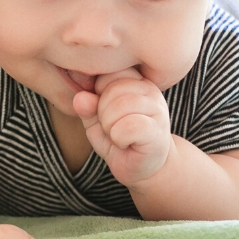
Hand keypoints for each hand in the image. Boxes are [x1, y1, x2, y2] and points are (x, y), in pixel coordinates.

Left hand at [72, 68, 172, 186]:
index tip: (103, 110)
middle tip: (110, 127)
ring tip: (117, 135)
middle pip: (112, 88)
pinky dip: (118, 138)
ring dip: (109, 126)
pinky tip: (125, 143)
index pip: (108, 72)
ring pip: (120, 105)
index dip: (97, 93)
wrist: (141, 167)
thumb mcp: (95, 119)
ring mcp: (157, 109)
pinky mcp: (157, 130)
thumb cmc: (118, 137)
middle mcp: (149, 89)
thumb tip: (80, 98)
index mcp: (134, 79)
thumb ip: (87, 106)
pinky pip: (128, 126)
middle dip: (101, 111)